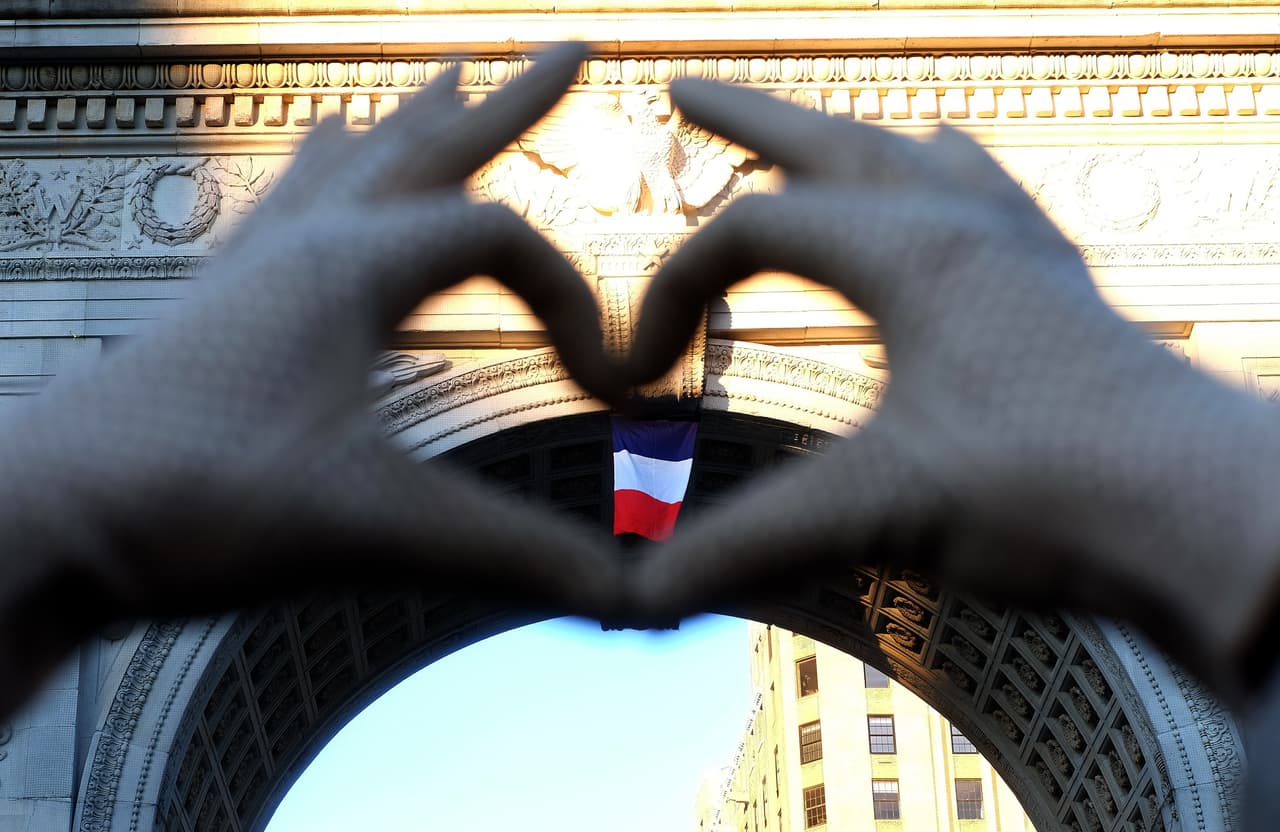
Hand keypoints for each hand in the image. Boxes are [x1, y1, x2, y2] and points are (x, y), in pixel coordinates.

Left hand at [0, 43, 625, 714]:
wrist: (43, 521)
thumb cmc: (193, 504)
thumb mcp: (376, 526)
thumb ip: (511, 553)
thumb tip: (628, 597)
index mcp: (351, 265)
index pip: (503, 241)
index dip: (575, 304)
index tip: (605, 392)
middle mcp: (303, 245)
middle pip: (428, 152)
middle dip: (508, 105)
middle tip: (566, 50)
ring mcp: (253, 269)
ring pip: (354, 167)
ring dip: (416, 128)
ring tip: (443, 83)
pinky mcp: (219, 307)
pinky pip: (286, 207)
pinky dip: (323, 172)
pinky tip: (314, 155)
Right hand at [625, 79, 1279, 700]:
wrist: (1208, 520)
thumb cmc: (1055, 495)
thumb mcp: (879, 508)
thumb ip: (748, 543)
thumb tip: (637, 599)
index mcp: (912, 251)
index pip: (752, 232)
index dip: (676, 292)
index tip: (641, 379)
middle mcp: (968, 228)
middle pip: (834, 145)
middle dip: (750, 121)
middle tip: (686, 92)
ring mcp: (1024, 254)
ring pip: (918, 160)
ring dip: (848, 142)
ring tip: (817, 129)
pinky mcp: (1061, 294)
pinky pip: (992, 198)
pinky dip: (947, 174)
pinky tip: (953, 167)